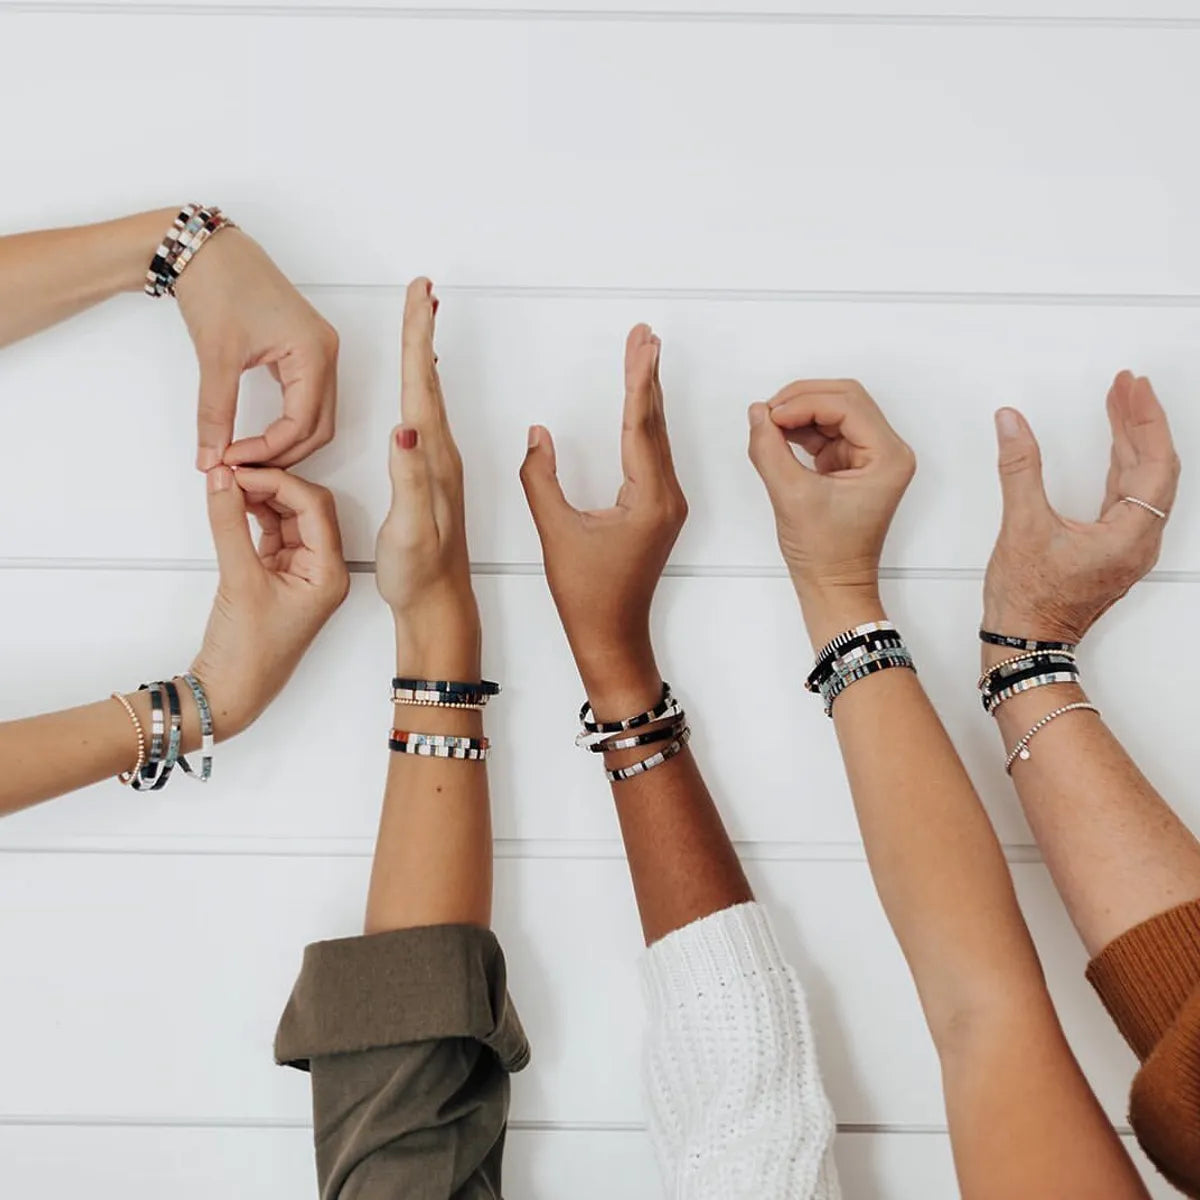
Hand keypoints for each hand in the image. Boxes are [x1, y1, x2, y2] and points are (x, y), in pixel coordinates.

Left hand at [175, 227, 338, 470]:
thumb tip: (210, 456)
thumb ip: (215, 412)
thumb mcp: (216, 356)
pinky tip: (258, 432)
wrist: (205, 248)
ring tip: (248, 453)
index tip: (231, 459)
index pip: (303, 423)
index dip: (268, 450)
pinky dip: (287, 423)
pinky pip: (306, 400)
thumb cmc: (218, 284)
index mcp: (315, 352)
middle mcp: (326, 353)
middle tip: (243, 466)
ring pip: (316, 417)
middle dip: (284, 453)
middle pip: (319, 427)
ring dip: (287, 441)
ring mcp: (318, 352)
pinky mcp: (303, 351)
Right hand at [191, 465, 348, 738]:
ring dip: (261, 498)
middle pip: (306, 507)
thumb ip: (229, 523)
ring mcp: (301, 573)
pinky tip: (233, 503)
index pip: (315, 507)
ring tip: (228, 484)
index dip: (279, 481)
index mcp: (329, 573)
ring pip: (288, 518)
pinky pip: (272, 533)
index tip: (243, 470)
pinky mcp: (279, 577)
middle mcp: (322, 571)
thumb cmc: (248, 654)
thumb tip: (223, 481)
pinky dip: (253, 516)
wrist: (230, 692)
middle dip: (272, 484)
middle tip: (234, 472)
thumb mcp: (238, 579)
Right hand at [375, 279, 479, 675]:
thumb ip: (408, 480)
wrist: (440, 609)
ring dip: (426, 356)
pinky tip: (422, 394)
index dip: (417, 337)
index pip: (423, 385)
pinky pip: (429, 422)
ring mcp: (439, 468)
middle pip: (430, 380)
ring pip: (431, 397)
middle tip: (422, 290)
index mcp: (434, 459)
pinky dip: (424, 394)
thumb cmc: (421, 576)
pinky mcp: (433, 481)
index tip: (419, 294)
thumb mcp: (411, 530)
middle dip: (423, 331)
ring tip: (423, 323)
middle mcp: (441, 456)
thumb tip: (405, 428)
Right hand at [520, 325, 685, 708]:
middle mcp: (667, 497)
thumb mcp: (556, 532)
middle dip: (648, 375)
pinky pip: (654, 455)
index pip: (640, 426)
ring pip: (657, 437)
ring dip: (648, 395)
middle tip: (646, 335)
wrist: (612, 636)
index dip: (639, 380)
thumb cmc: (588, 596)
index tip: (642, 345)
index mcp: (649, 500)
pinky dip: (645, 422)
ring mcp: (666, 503)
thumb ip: (541, 478)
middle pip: (655, 423)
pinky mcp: (659, 509)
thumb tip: (538, 434)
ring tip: (645, 354)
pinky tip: (641, 403)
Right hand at [747, 379, 915, 609]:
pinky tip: (778, 435)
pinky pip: (827, 430)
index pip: (846, 405)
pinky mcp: (851, 463)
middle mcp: (886, 452)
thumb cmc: (828, 555)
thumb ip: (769, 449)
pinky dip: (800, 428)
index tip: (771, 416)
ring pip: (834, 410)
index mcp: (888, 457)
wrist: (834, 585)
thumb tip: (759, 414)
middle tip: (768, 412)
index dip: (803, 403)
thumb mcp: (791, 496)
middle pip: (844, 398)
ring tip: (769, 425)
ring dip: (799, 412)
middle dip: (802, 399)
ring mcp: (870, 456)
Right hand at [983, 371, 1179, 645]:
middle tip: (1128, 387)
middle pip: (1155, 467)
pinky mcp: (1112, 550)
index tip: (1134, 388)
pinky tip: (1112, 451)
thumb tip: (1013, 425)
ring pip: (1144, 482)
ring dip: (1132, 442)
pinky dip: (1121, 467)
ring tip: (1121, 407)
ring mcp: (1127, 547)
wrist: (1026, 641)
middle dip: (1141, 422)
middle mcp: (1138, 540)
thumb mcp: (1022, 526)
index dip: (1145, 419)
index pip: (1154, 462)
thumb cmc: (1031, 601)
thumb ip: (1020, 468)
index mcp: (1130, 534)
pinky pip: (1129, 498)